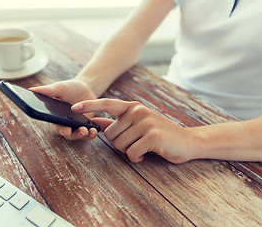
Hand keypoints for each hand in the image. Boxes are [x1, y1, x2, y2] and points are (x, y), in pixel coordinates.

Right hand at [31, 79, 98, 139]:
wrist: (85, 88)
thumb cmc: (69, 88)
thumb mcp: (59, 87)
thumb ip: (47, 90)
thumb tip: (31, 89)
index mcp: (53, 116)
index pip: (54, 125)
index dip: (59, 129)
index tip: (65, 130)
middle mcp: (63, 124)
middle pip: (66, 134)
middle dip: (72, 134)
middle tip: (79, 131)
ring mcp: (74, 127)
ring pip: (76, 136)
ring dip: (82, 135)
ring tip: (88, 131)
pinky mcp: (85, 128)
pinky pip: (87, 134)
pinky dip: (90, 134)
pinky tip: (94, 131)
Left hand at [72, 99, 194, 162]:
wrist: (187, 142)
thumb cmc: (158, 135)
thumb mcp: (137, 125)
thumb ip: (116, 123)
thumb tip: (96, 123)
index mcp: (132, 107)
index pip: (107, 104)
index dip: (90, 106)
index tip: (74, 107)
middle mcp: (138, 111)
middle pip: (111, 134)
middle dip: (119, 144)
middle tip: (135, 143)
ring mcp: (145, 122)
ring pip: (120, 144)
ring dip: (129, 151)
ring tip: (143, 147)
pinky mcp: (152, 135)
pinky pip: (132, 152)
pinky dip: (137, 157)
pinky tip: (146, 153)